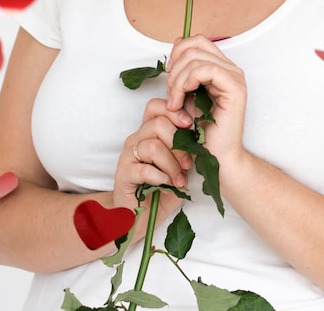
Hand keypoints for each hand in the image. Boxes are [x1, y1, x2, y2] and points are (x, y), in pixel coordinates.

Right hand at [114, 98, 192, 214]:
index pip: (155, 106)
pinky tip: (166, 185)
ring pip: (153, 146)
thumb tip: (199, 134)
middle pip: (158, 124)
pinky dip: (161, 178)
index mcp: (148, 132)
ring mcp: (128, 156)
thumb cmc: (163, 190)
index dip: (174, 112)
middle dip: (179, 144)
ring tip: (178, 180)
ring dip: (172, 165)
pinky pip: (144, 169)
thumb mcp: (179, 166)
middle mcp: (136, 139)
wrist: (141, 217)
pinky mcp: (123, 173)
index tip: (190, 126)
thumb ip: (185, 148)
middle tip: (187, 164)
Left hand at [166, 35, 247, 164]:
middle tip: (170, 93)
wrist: (213, 155)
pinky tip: (183, 98)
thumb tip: (176, 42)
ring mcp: (235, 77)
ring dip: (178, 79)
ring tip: (175, 101)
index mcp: (219, 67)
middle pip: (195, 45)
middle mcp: (230, 68)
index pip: (196, 41)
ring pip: (196, 58)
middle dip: (175, 67)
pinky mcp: (235, 88)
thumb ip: (181, 70)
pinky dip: (188, 81)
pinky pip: (206, 70)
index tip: (168, 74)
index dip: (177, 52)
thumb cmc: (198, 128)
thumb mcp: (184, 92)